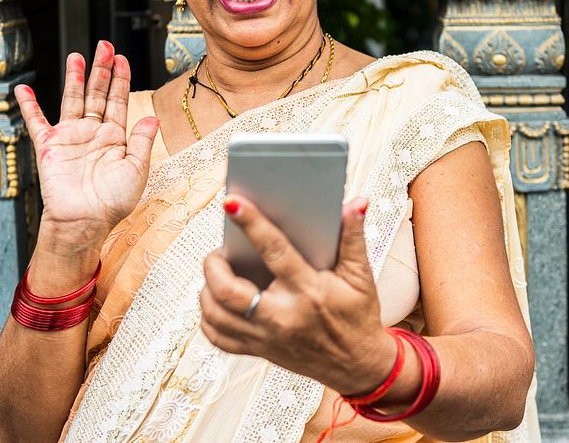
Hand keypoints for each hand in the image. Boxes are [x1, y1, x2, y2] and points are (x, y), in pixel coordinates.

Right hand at [16, 41, 159, 257]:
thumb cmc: (112, 202)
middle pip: (97, 93)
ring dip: (74, 78)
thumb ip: (142, 142)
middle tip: (104, 45)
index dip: (120, 79)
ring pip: (72, 100)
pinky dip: (28, 105)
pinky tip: (22, 89)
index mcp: (115, 138)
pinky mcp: (49, 146)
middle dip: (101, 69)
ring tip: (76, 56)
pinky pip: (36, 121)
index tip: (122, 59)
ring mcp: (70, 137)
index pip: (118, 101)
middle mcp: (92, 133)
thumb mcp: (136, 170)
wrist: (84, 221)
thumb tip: (152, 118)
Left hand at [200, 196, 396, 395]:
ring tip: (216, 271)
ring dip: (207, 290)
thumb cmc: (358, 316)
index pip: (274, 251)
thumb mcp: (361, 275)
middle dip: (214, 265)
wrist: (358, 365)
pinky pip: (219, 338)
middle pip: (229, 291)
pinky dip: (209, 317)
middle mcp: (282, 317)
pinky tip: (215, 300)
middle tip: (219, 251)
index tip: (232, 203)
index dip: (251, 224)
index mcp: (308, 292)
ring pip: (217, 316)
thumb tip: (356, 204)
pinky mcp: (259, 351)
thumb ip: (353, 237)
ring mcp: (267, 337)